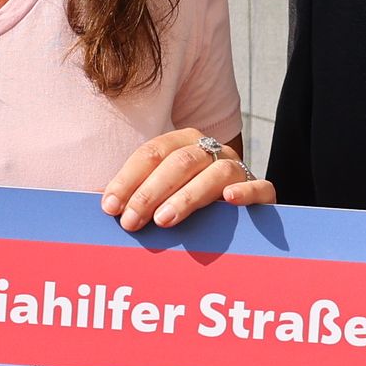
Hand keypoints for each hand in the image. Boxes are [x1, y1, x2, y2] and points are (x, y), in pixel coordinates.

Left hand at [103, 129, 271, 229]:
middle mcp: (212, 150)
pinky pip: (260, 187)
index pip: (151, 153)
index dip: (128, 179)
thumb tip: (102, 206)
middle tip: (131, 221)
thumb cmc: (186, 206)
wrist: (236, 216)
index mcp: (183, 143)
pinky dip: (245, 192)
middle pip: (180, 162)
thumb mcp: (157, 197)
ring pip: (215, 174)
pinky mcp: (263, 191)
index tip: (109, 207)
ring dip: (187, 197)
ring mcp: (238, 169)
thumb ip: (133, 198)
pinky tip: (228, 201)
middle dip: (151, 192)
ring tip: (165, 220)